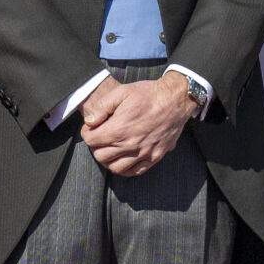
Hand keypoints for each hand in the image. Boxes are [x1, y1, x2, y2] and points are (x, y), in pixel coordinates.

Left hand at [79, 73, 197, 176]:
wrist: (175, 99)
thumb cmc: (148, 94)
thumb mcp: (122, 91)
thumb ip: (102, 106)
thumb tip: (89, 121)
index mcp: (119, 129)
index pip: (91, 140)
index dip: (88, 133)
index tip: (92, 127)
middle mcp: (130, 144)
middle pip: (101, 156)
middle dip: (96, 146)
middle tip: (100, 137)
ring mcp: (143, 153)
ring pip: (115, 168)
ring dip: (108, 160)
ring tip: (110, 149)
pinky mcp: (155, 156)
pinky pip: (135, 171)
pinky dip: (125, 169)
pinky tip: (123, 159)